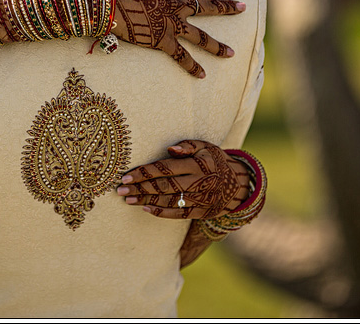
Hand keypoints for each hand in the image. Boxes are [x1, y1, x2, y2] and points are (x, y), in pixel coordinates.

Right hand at [113, 0, 244, 77]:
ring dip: (217, 46)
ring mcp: (172, 24)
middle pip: (207, 7)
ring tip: (232, 53)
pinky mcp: (163, 41)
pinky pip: (181, 56)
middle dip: (227, 8)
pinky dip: (192, 66)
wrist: (109, 1)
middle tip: (244, 8)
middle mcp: (177, 6)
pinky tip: (202, 75)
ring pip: (200, 37)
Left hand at [116, 139, 250, 218]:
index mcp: (197, 164)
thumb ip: (188, 145)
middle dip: (140, 188)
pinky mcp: (201, 212)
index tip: (126, 177)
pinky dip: (161, 212)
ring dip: (146, 200)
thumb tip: (170, 150)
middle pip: (164, 186)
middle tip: (120, 191)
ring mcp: (200, 199)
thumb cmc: (216, 160)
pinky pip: (179, 214)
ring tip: (128, 200)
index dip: (144, 173)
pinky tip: (146, 208)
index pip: (165, 168)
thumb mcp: (207, 146)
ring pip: (169, 201)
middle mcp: (198, 182)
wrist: (239, 184)